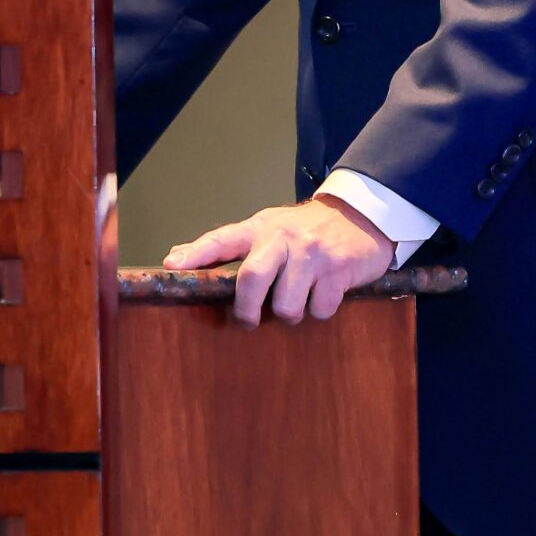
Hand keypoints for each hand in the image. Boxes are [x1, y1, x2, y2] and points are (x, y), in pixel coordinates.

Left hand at [162, 195, 393, 326]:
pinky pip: (319, 309)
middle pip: (252, 278)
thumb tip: (177, 256)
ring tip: (296, 301)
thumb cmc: (306, 230)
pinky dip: (319, 311)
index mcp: (261, 228)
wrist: (362, 216)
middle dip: (247, 309)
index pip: (222, 239)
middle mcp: (284, 239)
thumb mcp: (269, 228)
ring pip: (287, 305)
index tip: (173, 267)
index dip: (196, 254)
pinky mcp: (339, 270)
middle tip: (248, 320)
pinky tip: (323, 294)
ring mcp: (313, 254)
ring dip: (290, 313)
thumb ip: (230, 245)